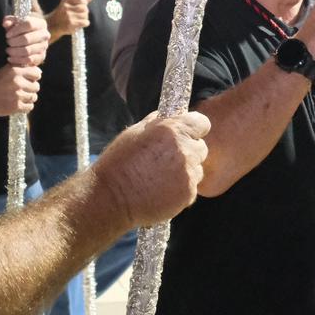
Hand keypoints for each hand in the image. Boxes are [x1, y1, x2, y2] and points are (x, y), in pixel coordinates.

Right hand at [0, 65, 40, 116]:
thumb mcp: (6, 70)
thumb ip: (22, 68)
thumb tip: (39, 72)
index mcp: (15, 71)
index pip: (37, 74)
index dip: (33, 77)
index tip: (27, 80)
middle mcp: (17, 82)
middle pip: (36, 86)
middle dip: (30, 88)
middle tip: (21, 90)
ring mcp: (17, 95)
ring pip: (33, 97)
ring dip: (28, 98)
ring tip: (19, 97)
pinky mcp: (15, 107)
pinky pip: (30, 107)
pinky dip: (25, 106)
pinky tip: (18, 103)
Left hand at [5, 14, 49, 66]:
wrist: (30, 40)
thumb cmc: (20, 29)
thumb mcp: (15, 23)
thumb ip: (9, 20)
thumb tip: (6, 23)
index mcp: (40, 23)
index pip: (29, 24)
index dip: (16, 29)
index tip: (7, 35)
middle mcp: (45, 34)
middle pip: (27, 39)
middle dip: (14, 42)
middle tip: (7, 42)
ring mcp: (44, 46)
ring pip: (27, 51)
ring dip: (14, 51)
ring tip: (8, 50)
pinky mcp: (41, 57)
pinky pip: (28, 60)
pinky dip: (17, 60)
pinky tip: (10, 58)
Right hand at [45, 0, 92, 41]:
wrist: (52, 25)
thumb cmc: (62, 13)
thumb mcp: (69, 4)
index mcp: (66, 1)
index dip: (84, 3)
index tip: (82, 6)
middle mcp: (66, 7)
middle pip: (84, 8)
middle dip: (85, 12)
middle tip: (81, 14)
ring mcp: (68, 16)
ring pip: (85, 15)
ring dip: (85, 18)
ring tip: (80, 20)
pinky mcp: (71, 24)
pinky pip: (85, 22)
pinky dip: (85, 23)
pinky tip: (81, 24)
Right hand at [95, 110, 212, 224]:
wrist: (112, 198)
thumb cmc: (118, 163)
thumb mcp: (133, 133)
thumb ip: (155, 123)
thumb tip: (166, 116)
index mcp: (172, 130)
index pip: (202, 123)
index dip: (194, 128)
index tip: (186, 134)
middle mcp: (185, 150)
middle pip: (201, 147)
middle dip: (188, 151)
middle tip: (167, 159)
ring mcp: (188, 173)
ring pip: (197, 169)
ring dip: (185, 171)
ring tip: (161, 177)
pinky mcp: (189, 193)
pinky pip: (191, 187)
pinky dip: (181, 189)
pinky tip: (161, 190)